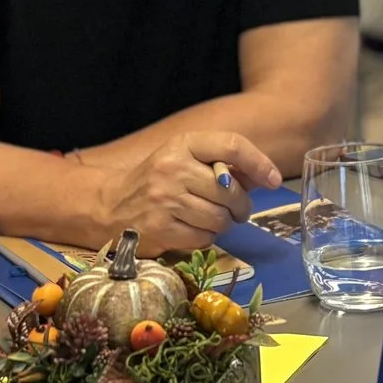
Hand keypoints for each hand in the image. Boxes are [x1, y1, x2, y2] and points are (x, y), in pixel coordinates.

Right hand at [97, 132, 279, 254]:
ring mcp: (165, 200)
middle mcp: (173, 168)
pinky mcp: (161, 228)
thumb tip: (262, 178)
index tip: (273, 180)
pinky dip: (206, 237)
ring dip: (224, 224)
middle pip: (230, 191)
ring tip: (214, 220)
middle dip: (241, 206)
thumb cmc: (156, 181)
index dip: (259, 163)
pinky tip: (194, 230)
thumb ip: (220, 165)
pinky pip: (204, 238)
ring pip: (220, 218)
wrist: (109, 205)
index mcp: (182, 145)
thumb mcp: (183, 160)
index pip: (231, 145)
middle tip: (238, 211)